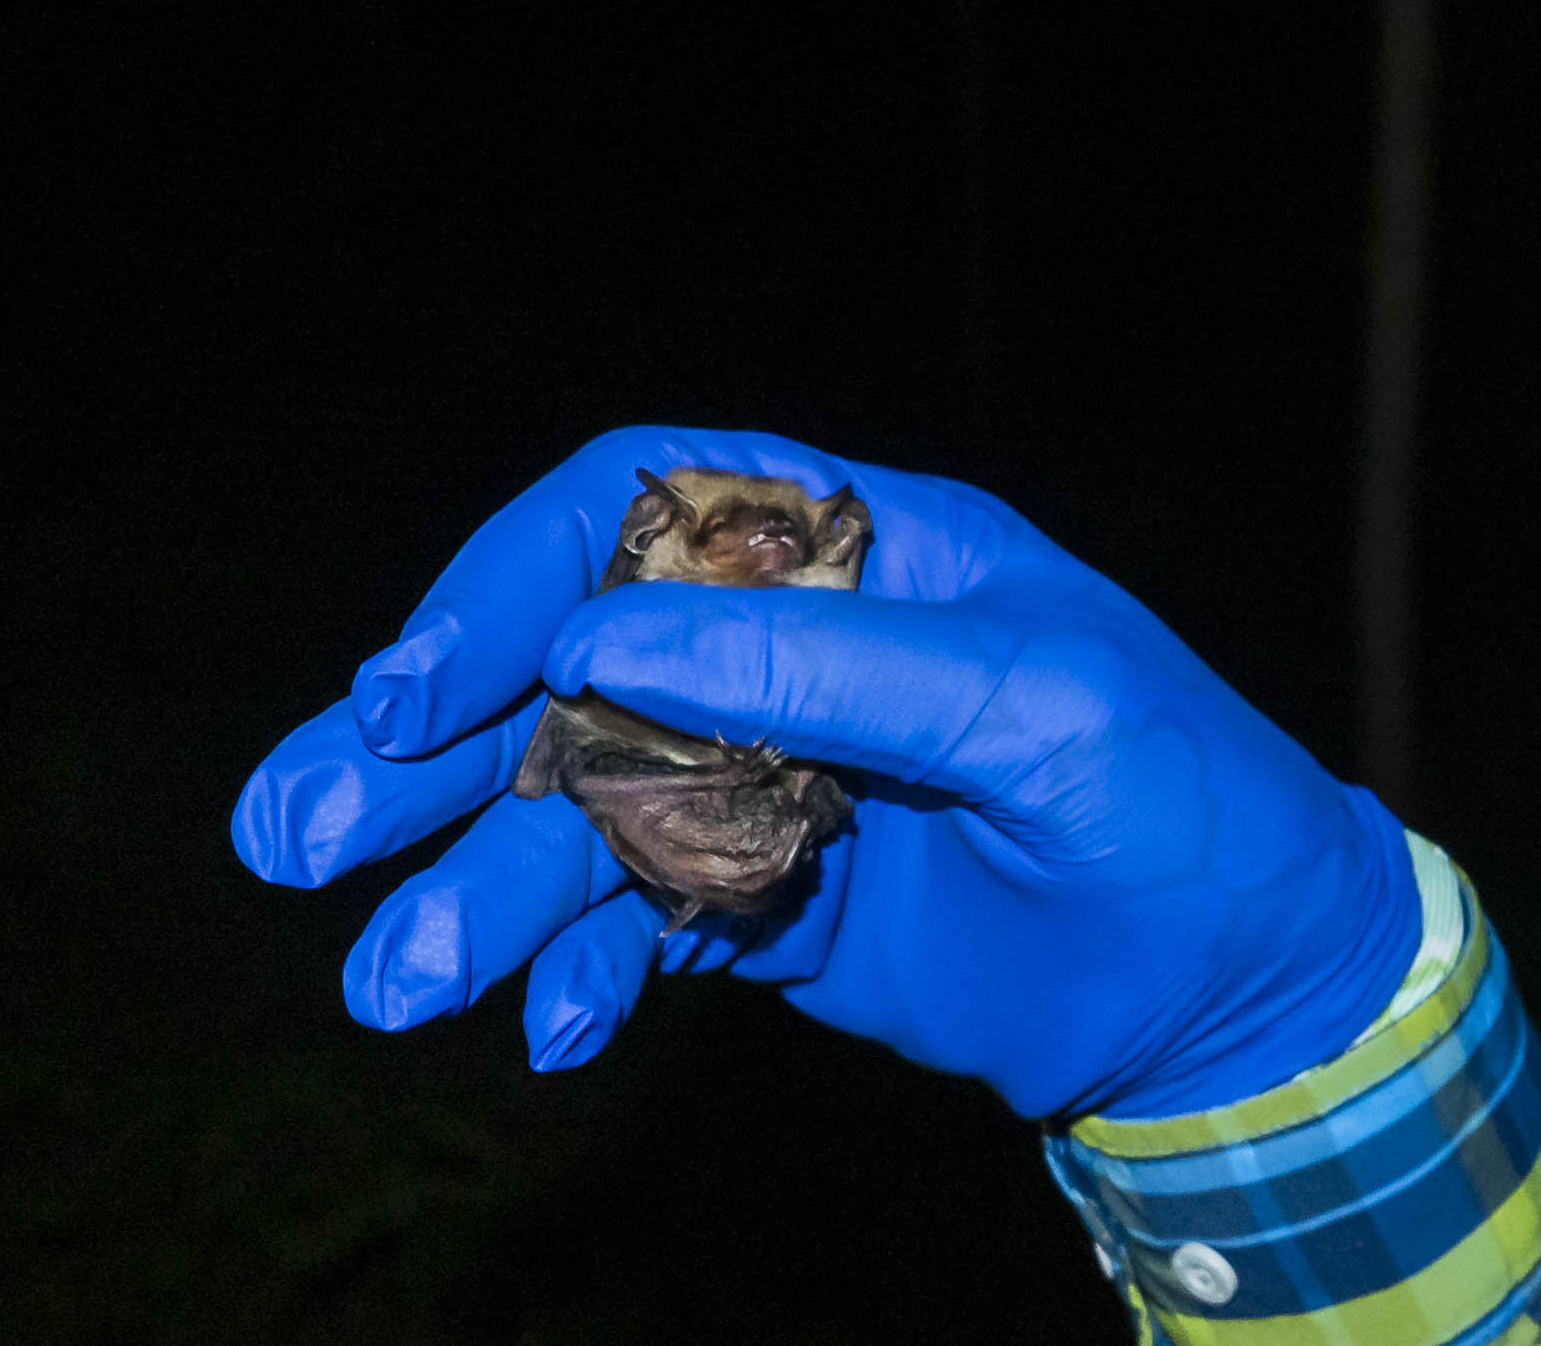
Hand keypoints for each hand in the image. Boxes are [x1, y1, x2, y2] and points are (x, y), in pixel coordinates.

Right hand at [230, 428, 1420, 1120]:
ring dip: (478, 886)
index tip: (416, 693)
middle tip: (291, 836)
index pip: (636, 507)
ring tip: (398, 985)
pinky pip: (631, 915)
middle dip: (423, 748)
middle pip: (563, 657)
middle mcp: (795, 641)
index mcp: (864, 545)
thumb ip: (834, 666)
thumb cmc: (1183, 809)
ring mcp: (771, 768)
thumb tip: (602, 634)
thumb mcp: (1039, 711)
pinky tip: (553, 1033)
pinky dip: (578, 972)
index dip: (509, 581)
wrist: (1248, 988)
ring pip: (575, 803)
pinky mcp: (768, 892)